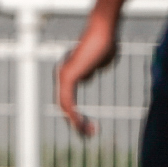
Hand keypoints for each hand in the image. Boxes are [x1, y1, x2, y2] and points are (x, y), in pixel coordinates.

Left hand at [57, 18, 116, 136]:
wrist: (105, 32)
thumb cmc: (105, 43)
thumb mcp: (99, 62)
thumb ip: (93, 70)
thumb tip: (90, 75)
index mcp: (69, 74)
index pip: (67, 101)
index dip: (76, 115)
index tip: (90, 126)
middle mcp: (62, 75)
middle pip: (64, 106)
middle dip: (75, 123)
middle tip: (88, 134)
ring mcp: (63, 76)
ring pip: (64, 106)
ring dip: (75, 122)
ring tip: (88, 133)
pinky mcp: (68, 76)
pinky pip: (67, 102)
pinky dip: (74, 115)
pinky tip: (81, 125)